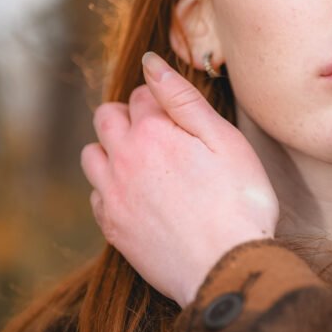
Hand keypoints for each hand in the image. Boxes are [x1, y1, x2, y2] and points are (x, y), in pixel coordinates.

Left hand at [80, 52, 279, 306]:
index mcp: (153, 133)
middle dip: (127, 115)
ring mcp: (113, 197)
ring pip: (92, 156)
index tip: (179, 114)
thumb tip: (150, 62)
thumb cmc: (240, 202)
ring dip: (111, 149)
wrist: (227, 269)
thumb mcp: (224, 140)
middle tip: (158, 131)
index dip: (161, 98)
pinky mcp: (113, 229)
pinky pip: (96, 196)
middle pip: (106, 119)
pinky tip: (137, 195)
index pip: (142, 96)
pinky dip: (110, 187)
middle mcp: (123, 160)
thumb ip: (183, 99)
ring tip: (143, 161)